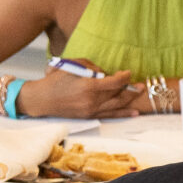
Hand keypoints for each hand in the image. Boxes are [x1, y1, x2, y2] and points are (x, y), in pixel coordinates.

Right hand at [22, 68, 142, 117]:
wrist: (41, 99)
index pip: (114, 82)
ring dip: (130, 100)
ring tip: (140, 94)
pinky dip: (123, 114)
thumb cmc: (55, 79)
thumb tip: (106, 73)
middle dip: (131, 89)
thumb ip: (92, 67)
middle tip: (141, 84)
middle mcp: (92, 100)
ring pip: (116, 106)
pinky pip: (110, 115)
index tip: (128, 72)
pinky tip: (134, 113)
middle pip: (118, 95)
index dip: (124, 77)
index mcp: (88, 85)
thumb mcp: (73, 66)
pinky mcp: (89, 116)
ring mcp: (91, 110)